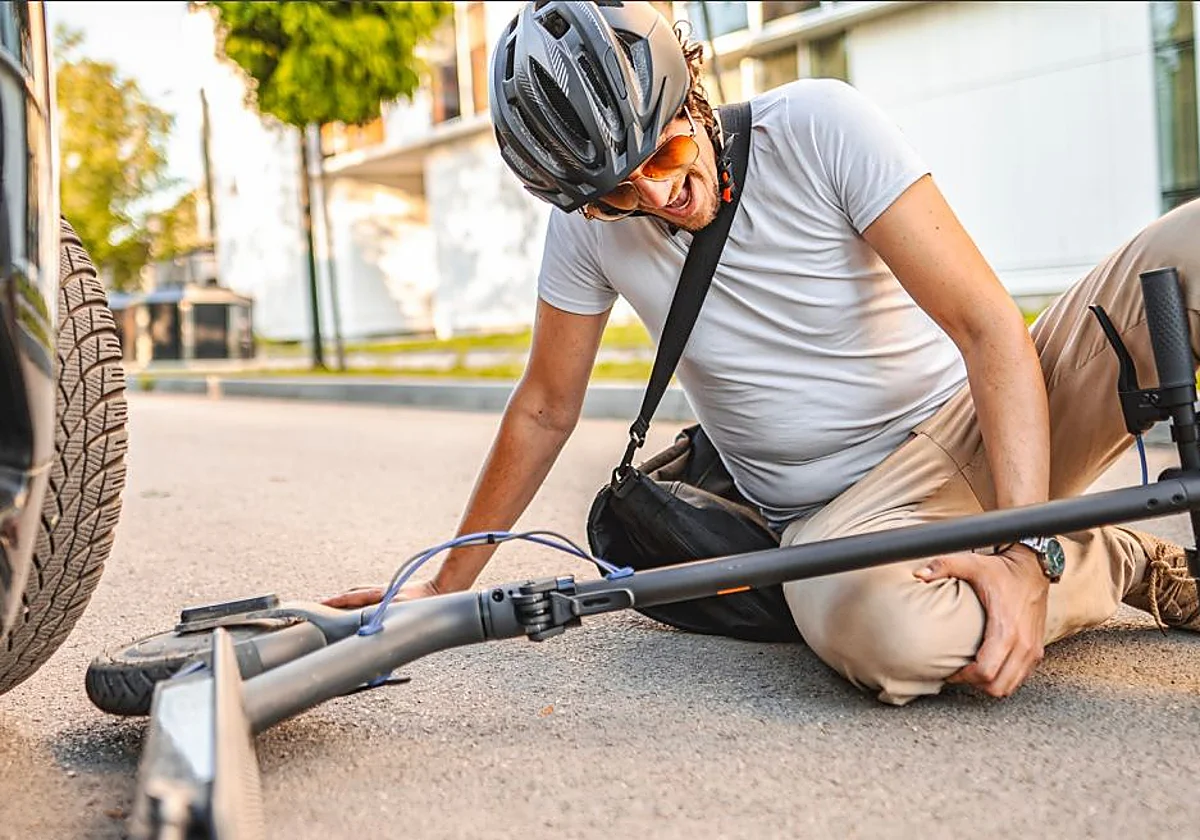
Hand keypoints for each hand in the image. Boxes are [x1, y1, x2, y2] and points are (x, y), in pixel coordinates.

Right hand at [320, 579, 440, 608]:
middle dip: (334, 602)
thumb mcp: (402, 609)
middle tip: (318, 609)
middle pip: (350, 595)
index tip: (316, 606)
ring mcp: (383, 592)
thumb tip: (368, 626)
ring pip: (358, 595)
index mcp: (378, 594)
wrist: (441, 588)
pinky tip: (356, 610)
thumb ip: (384, 618)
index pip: (349, 597)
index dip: (332, 602)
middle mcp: (378, 591)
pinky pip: (367, 598)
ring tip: (331, 609)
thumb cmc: (424, 600)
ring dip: (345, 601)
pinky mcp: (389, 594)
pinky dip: (357, 602)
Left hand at [913, 547, 1049, 697]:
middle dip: (975, 685)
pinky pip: (1020, 677)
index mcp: (1006, 629)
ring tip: (971, 672)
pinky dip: (1004, 678)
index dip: (964, 677)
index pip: (986, 671)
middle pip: (998, 686)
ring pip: (1010, 686)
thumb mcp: (972, 564)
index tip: (949, 671)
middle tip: (958, 674)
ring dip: (990, 684)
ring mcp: (1033, 649)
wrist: (1033, 567)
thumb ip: (944, 566)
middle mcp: (1023, 644)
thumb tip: (918, 574)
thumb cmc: (1002, 569)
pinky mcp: (1037, 649)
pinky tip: (989, 666)